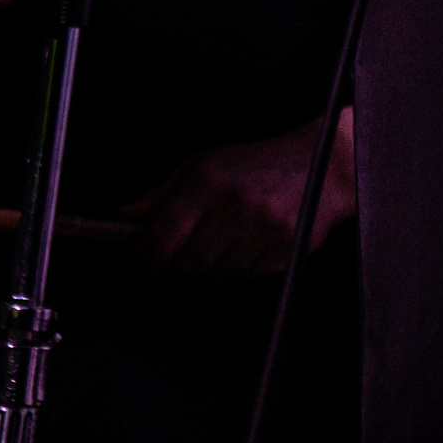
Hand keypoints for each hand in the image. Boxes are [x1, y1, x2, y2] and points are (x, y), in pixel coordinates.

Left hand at [129, 112, 355, 279]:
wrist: (321, 164)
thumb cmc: (254, 164)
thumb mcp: (203, 165)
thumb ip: (160, 196)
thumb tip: (120, 220)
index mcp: (207, 180)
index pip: (160, 237)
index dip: (145, 261)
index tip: (144, 269)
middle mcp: (233, 204)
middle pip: (187, 264)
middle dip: (185, 261)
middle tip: (198, 244)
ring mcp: (261, 229)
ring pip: (216, 276)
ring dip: (215, 266)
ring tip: (231, 237)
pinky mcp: (282, 250)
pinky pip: (245, 278)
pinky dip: (243, 267)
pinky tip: (253, 241)